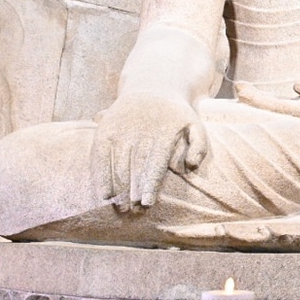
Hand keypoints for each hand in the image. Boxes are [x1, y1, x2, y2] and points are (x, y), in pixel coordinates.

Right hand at [90, 93, 207, 209]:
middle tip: (132, 212)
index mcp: (163, 133)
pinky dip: (100, 175)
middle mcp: (140, 131)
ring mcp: (121, 130)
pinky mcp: (105, 130)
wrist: (153, 86)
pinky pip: (99, 156)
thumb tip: (191, 167)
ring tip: (119, 208)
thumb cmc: (176, 115)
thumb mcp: (195, 125)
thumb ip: (200, 146)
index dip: (149, 185)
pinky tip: (103, 194)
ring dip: (116, 188)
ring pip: (116, 164)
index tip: (146, 203)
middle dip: (132, 191)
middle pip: (134, 167)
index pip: (154, 164)